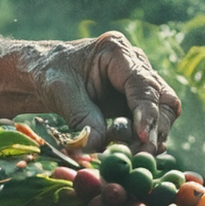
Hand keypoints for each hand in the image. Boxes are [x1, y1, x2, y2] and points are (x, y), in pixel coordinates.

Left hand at [35, 31, 179, 153]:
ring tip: (130, 155)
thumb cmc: (48, 73)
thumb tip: (98, 147)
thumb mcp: (60, 92)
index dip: (147, 113)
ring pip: (162, 113)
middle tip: (141, 154)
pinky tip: (130, 153)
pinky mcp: (133, 103)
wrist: (41, 74)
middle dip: (155, 128)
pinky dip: (142, 141)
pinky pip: (149, 124)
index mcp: (116, 50)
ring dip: (151, 137)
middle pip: (163, 99)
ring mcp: (137, 84)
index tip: (143, 138)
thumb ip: (81, 117)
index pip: (143, 85)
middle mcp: (134, 64)